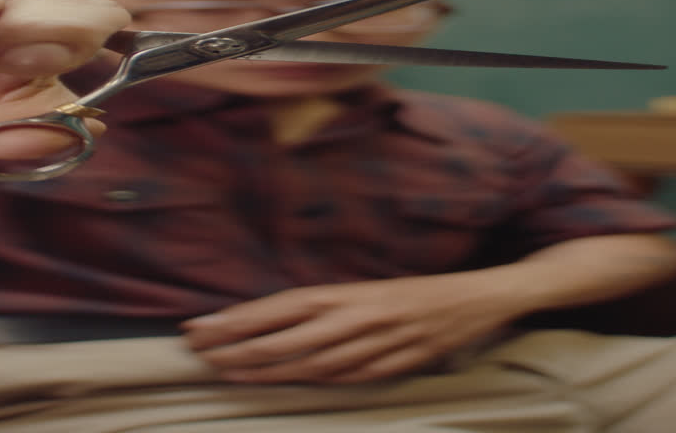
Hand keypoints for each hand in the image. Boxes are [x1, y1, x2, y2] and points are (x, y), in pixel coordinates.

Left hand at [181, 272, 529, 383]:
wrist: (476, 298)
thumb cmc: (413, 293)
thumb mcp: (366, 290)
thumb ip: (325, 307)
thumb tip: (269, 321)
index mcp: (348, 290)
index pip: (281, 306)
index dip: (238, 318)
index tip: (200, 326)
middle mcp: (359, 314)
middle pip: (287, 337)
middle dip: (238, 348)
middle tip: (199, 353)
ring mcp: (378, 341)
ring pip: (312, 363)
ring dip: (267, 372)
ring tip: (228, 374)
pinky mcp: (398, 364)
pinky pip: (349, 379)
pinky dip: (316, 383)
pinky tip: (285, 386)